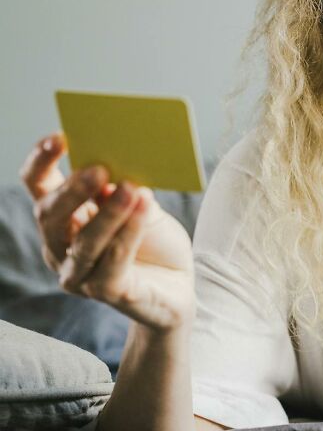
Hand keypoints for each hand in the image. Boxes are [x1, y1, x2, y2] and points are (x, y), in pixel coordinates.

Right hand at [20, 133, 195, 331]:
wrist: (177, 285)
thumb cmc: (152, 242)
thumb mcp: (139, 205)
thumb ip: (123, 188)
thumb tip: (117, 164)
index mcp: (61, 218)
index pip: (38, 186)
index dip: (41, 161)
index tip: (59, 138)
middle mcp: (60, 247)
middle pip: (50, 216)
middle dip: (72, 190)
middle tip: (99, 169)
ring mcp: (79, 275)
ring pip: (84, 242)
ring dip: (108, 214)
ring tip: (131, 188)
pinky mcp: (108, 292)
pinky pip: (113, 263)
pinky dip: (128, 234)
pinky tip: (143, 210)